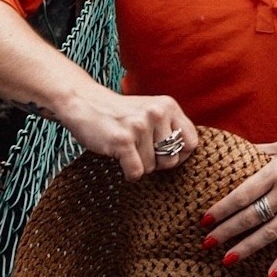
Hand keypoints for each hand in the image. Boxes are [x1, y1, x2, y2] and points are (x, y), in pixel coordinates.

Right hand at [57, 84, 198, 180]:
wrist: (85, 103)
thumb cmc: (121, 114)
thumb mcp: (151, 111)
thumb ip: (170, 127)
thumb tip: (187, 156)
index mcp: (168, 106)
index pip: (191, 142)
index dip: (179, 155)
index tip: (164, 155)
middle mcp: (157, 113)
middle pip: (172, 160)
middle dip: (156, 163)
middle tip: (139, 150)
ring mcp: (140, 126)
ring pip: (151, 168)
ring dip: (138, 165)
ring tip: (127, 148)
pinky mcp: (123, 140)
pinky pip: (136, 173)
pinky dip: (128, 173)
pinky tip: (119, 158)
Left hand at [199, 119, 276, 276]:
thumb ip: (261, 153)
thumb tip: (236, 154)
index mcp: (276, 169)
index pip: (243, 193)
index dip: (222, 208)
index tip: (204, 220)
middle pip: (252, 215)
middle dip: (227, 231)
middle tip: (206, 243)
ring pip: (270, 232)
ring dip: (247, 247)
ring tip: (227, 260)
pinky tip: (270, 276)